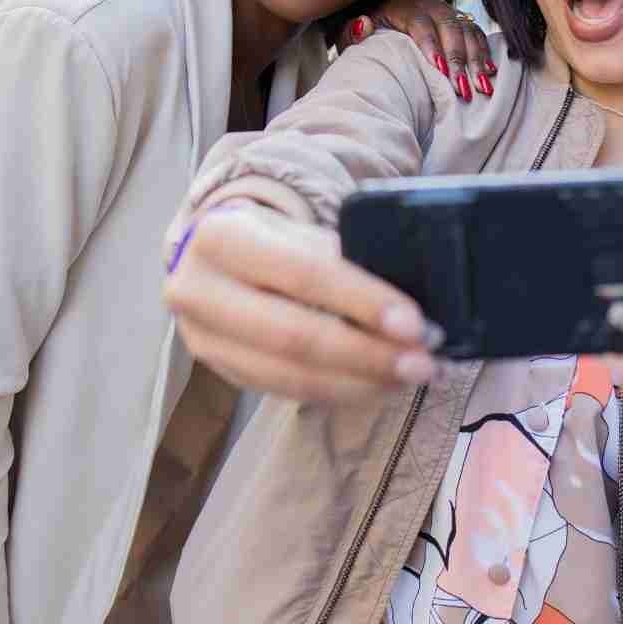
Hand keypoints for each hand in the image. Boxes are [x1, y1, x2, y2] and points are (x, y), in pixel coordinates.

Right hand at [163, 204, 443, 401]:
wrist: (211, 258)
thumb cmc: (270, 240)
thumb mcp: (295, 231)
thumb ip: (339, 258)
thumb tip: (405, 306)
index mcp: (222, 238)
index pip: (303, 274)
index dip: (362, 302)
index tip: (414, 323)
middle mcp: (199, 291)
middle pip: (294, 337)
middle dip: (368, 356)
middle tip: (423, 364)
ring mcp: (203, 341)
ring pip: (291, 377)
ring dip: (361, 383)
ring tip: (410, 378)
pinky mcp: (222, 373)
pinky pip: (289, 393)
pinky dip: (341, 392)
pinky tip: (379, 386)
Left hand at [338, 0, 496, 101]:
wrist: (373, 29)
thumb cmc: (361, 39)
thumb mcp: (349, 36)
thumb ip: (353, 32)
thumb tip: (364, 24)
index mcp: (397, 4)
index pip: (419, 21)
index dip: (430, 44)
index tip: (439, 70)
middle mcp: (423, 2)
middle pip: (447, 24)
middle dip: (457, 57)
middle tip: (462, 87)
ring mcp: (442, 10)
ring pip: (465, 28)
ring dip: (474, 58)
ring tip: (480, 86)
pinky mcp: (456, 20)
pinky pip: (474, 33)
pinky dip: (482, 52)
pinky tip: (488, 73)